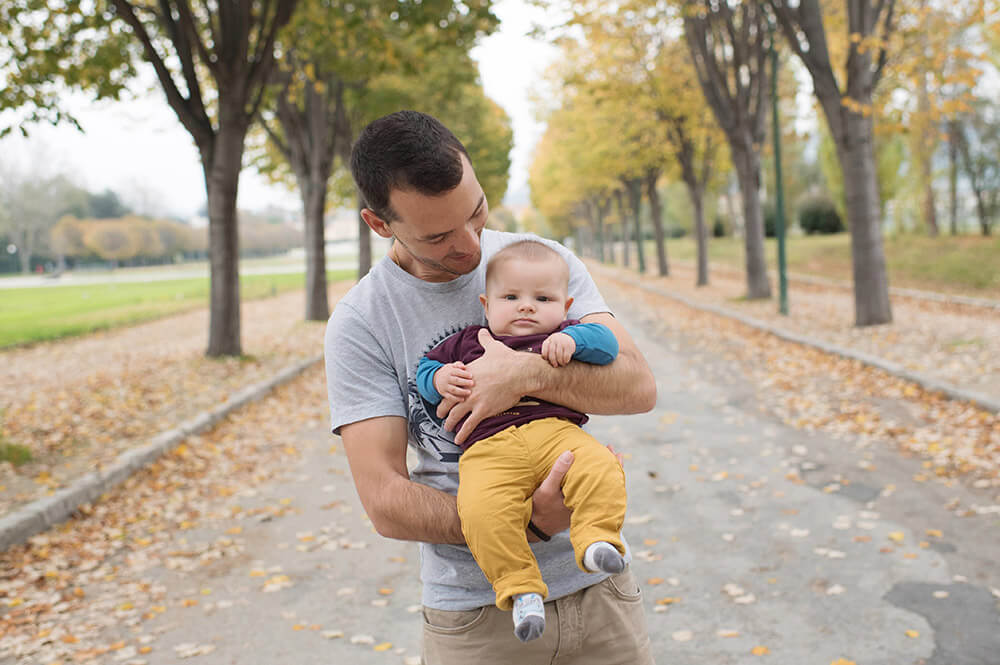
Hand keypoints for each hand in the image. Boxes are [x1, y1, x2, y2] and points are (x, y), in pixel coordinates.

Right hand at [433, 361, 473, 400]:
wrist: (436, 378)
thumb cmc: (449, 371)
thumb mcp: (452, 366)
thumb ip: (458, 365)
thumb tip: (464, 367)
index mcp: (449, 371)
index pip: (457, 372)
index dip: (464, 374)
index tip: (471, 376)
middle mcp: (446, 379)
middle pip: (456, 380)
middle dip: (464, 382)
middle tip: (472, 383)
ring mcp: (444, 386)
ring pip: (453, 389)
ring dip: (461, 392)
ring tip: (469, 392)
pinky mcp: (443, 393)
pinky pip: (449, 397)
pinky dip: (456, 399)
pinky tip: (463, 399)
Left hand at [436, 328, 529, 444]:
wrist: (519, 373)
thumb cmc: (507, 360)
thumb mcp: (493, 347)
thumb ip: (485, 340)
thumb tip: (483, 331)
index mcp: (467, 375)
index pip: (451, 386)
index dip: (446, 394)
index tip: (444, 399)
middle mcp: (467, 388)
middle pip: (448, 402)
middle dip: (442, 411)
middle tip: (440, 416)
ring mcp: (474, 400)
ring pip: (455, 416)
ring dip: (450, 424)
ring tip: (447, 429)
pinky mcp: (483, 410)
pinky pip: (469, 425)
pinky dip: (462, 433)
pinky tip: (458, 440)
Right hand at [528, 444, 625, 540]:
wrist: (537, 527)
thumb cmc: (542, 508)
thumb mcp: (547, 488)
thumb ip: (558, 472)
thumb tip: (570, 453)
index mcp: (586, 499)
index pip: (607, 481)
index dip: (613, 466)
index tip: (614, 452)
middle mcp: (589, 504)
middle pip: (607, 483)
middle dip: (610, 466)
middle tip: (612, 450)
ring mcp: (586, 506)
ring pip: (600, 487)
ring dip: (602, 472)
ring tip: (606, 457)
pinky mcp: (580, 506)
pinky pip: (592, 491)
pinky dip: (595, 479)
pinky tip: (592, 471)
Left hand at [540, 332, 575, 366]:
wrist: (569, 337)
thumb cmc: (557, 345)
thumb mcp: (551, 345)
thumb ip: (547, 351)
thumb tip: (544, 363)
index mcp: (549, 340)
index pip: (545, 346)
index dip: (545, 354)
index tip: (546, 360)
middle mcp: (555, 339)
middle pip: (552, 351)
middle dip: (553, 360)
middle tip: (555, 365)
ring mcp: (562, 342)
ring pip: (559, 354)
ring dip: (560, 361)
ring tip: (561, 364)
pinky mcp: (568, 345)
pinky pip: (566, 355)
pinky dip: (565, 360)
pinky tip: (566, 362)